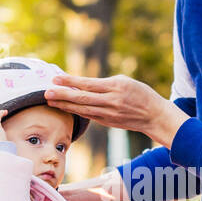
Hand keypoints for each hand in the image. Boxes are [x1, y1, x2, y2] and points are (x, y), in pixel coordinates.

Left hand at [44, 74, 189, 147]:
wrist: (154, 116)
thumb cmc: (141, 94)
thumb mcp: (125, 82)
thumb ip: (105, 83)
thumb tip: (83, 84)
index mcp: (115, 87)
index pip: (88, 84)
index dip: (71, 82)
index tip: (56, 78)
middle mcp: (111, 102)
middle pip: (82, 98)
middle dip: (63, 95)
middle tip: (46, 92)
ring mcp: (109, 114)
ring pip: (82, 109)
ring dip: (65, 105)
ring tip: (50, 100)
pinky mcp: (107, 122)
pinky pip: (88, 115)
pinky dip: (75, 111)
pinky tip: (64, 107)